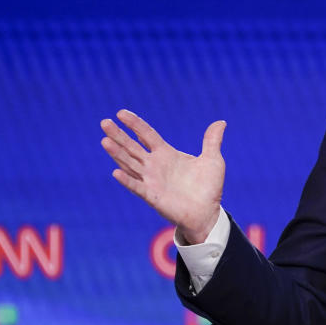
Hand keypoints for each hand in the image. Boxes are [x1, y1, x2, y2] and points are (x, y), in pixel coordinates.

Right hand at [100, 109, 226, 244]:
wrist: (208, 212)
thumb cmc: (208, 187)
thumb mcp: (212, 160)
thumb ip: (212, 141)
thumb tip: (221, 122)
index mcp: (166, 154)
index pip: (147, 135)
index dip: (135, 124)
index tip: (121, 113)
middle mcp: (154, 165)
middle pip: (132, 147)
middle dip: (118, 135)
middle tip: (104, 122)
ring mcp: (151, 181)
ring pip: (130, 164)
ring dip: (117, 154)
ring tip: (104, 141)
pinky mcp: (153, 197)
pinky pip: (137, 187)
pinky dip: (127, 180)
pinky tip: (116, 172)